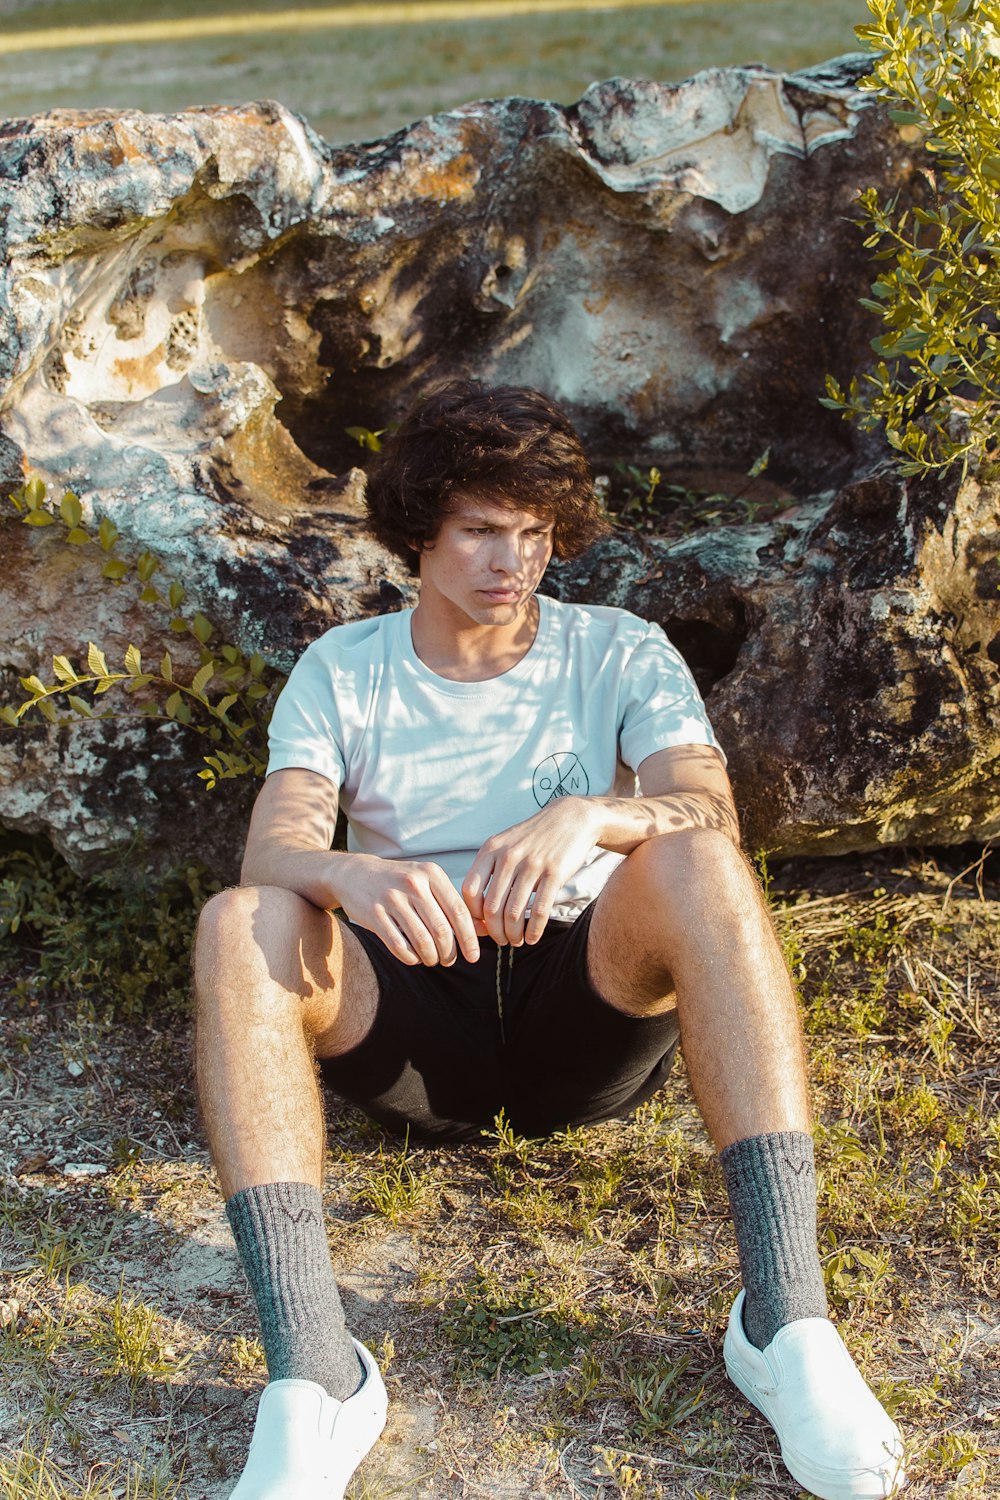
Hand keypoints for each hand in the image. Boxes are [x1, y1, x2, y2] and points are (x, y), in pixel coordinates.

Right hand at [332, 854, 479, 966]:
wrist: (356, 874)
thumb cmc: (401, 883)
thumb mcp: (427, 883)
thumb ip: (453, 904)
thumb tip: (484, 930)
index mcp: (431, 874)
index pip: (459, 912)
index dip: (469, 939)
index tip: (474, 956)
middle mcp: (413, 883)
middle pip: (442, 930)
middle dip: (449, 952)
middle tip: (449, 960)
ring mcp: (392, 898)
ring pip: (422, 941)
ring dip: (431, 957)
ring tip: (433, 959)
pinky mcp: (375, 914)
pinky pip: (399, 946)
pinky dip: (411, 957)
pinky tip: (414, 957)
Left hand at [462, 797, 603, 946]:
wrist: (571, 818)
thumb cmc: (534, 838)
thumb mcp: (506, 844)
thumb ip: (490, 870)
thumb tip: (478, 910)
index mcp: (491, 849)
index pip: (470, 890)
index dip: (474, 914)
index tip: (483, 923)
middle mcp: (509, 856)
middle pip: (491, 907)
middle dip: (495, 931)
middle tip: (501, 940)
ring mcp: (532, 864)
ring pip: (514, 913)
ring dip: (513, 935)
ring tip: (516, 941)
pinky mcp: (555, 873)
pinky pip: (539, 911)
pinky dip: (534, 931)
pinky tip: (533, 937)